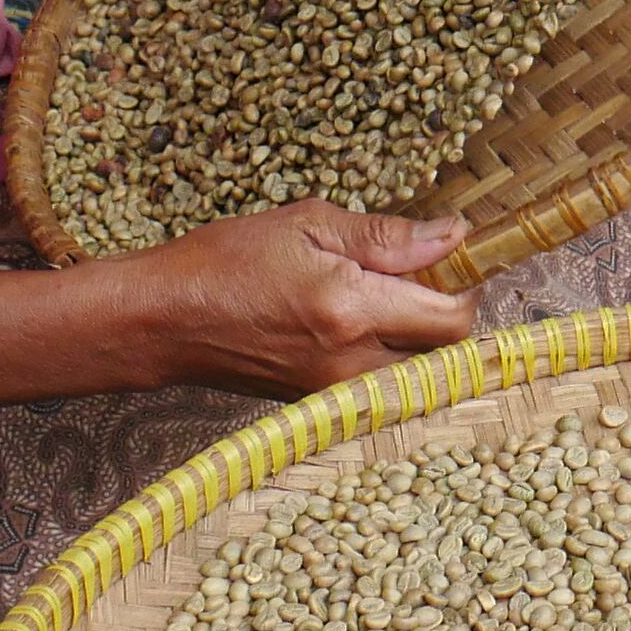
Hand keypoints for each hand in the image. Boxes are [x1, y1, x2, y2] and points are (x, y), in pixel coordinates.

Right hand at [110, 202, 480, 395]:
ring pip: (414, 374)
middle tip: (418, 278)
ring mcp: (335, 392)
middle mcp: (350, 362)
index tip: (455, 261)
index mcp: (350, 309)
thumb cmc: (224, 262)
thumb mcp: (305, 225)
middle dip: (444, 315)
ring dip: (415, 338)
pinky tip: (352, 324)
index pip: (450, 318)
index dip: (466, 287)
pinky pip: (379, 384)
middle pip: (443, 355)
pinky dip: (383, 355)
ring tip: (380, 300)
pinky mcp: (320, 405)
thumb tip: (453, 236)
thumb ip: (386, 236)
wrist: (164, 321)